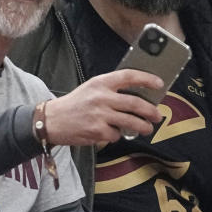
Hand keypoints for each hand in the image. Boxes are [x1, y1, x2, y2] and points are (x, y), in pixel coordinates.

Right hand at [45, 70, 163, 144]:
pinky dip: (116, 135)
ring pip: (131, 122)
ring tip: (147, 128)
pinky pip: (116, 135)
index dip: (147, 79)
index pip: (129, 76)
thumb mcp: (91, 89)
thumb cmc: (75, 104)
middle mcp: (101, 97)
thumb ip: (111, 89)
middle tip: (157, 115)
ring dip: (143, 127)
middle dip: (151, 111)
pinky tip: (110, 132)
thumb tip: (138, 95)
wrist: (52, 120)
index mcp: (100, 82)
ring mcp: (100, 115)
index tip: (159, 84)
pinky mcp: (97, 131)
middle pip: (135, 103)